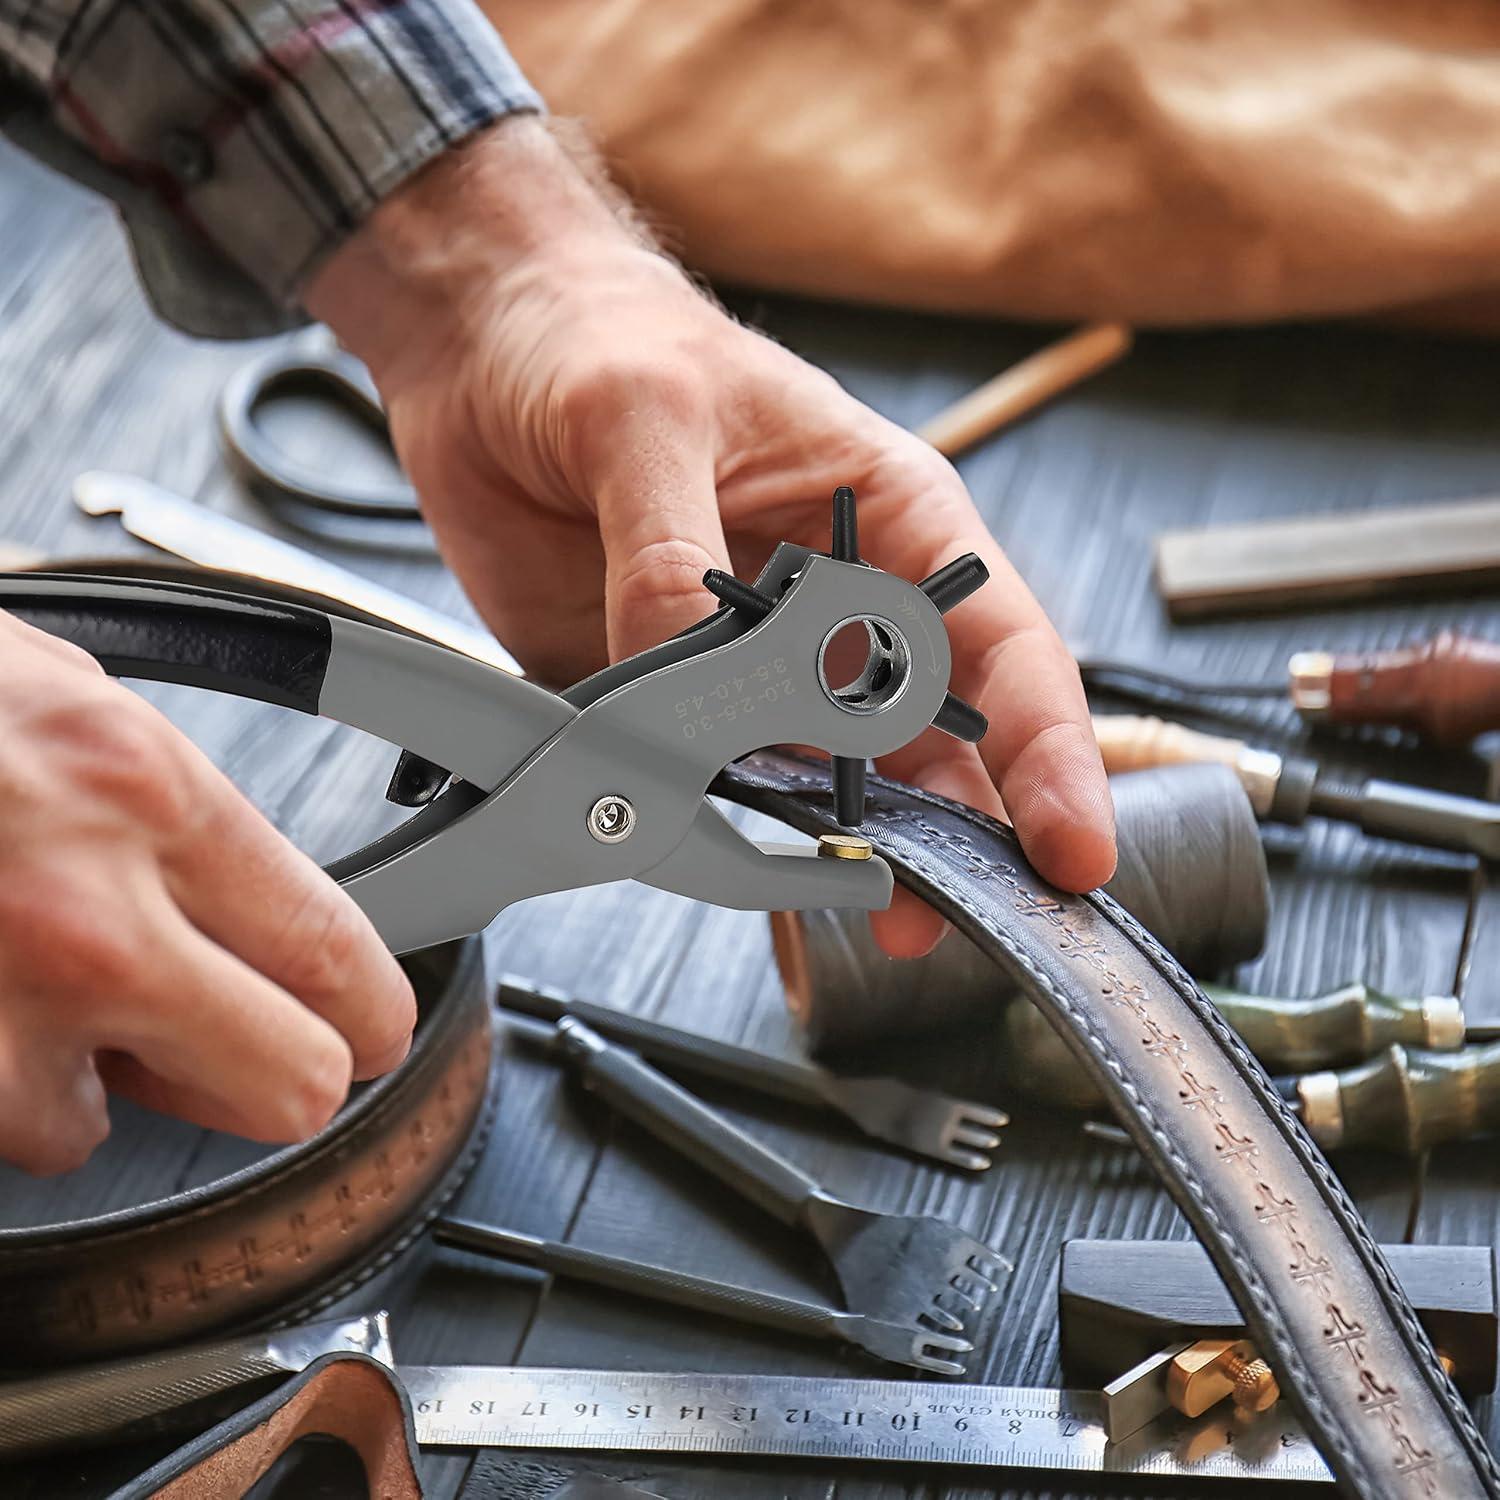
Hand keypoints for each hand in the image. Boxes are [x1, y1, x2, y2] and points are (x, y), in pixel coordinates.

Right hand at [0, 612, 415, 1174]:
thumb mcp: (63, 703)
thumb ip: (175, 823)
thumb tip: (257, 907)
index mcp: (143, 796)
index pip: (341, 960)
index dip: (372, 1009)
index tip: (371, 1023)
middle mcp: (80, 922)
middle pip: (287, 1088)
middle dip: (269, 1072)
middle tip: (231, 1039)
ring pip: (93, 1132)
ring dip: (73, 1077)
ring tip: (9, 980)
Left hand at [308, 118, 1114, 954]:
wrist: (482, 351)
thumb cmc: (596, 337)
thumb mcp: (645, 417)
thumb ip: (673, 556)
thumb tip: (687, 679)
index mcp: (882, 517)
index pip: (997, 643)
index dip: (1047, 749)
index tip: (1070, 844)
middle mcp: (833, 603)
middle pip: (932, 736)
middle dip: (964, 834)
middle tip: (971, 918)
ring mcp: (751, 661)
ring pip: (832, 779)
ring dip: (858, 853)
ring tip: (887, 922)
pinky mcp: (669, 697)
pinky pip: (715, 787)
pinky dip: (738, 842)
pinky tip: (762, 886)